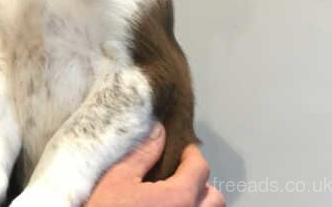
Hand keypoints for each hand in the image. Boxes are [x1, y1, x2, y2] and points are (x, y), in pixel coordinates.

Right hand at [86, 124, 224, 206]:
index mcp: (178, 198)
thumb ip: (142, 154)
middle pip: (214, 197)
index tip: (183, 148)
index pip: (200, 169)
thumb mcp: (117, 178)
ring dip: (197, 201)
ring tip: (174, 195)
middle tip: (179, 173)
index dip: (192, 154)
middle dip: (201, 182)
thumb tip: (158, 132)